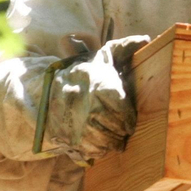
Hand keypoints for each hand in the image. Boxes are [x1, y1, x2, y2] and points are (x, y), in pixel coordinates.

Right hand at [37, 34, 151, 161]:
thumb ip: (124, 48)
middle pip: (113, 126)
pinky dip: (97, 150)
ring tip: (114, 137)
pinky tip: (99, 142)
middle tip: (123, 130)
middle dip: (121, 131)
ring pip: (102, 141)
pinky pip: (89, 150)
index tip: (129, 121)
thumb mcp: (103, 57)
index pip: (120, 106)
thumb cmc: (84, 74)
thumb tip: (146, 39)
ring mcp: (72, 122)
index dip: (128, 118)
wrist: (45, 90)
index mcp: (96, 83)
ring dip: (111, 142)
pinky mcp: (65, 137)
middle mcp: (84, 103)